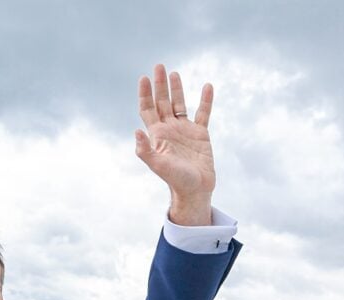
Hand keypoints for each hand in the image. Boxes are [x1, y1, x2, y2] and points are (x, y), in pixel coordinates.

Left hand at [136, 64, 214, 225]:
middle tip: (159, 66)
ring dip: (177, 89)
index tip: (144, 78)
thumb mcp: (159, 166)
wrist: (196, 190)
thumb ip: (146, 150)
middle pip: (162, 102)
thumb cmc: (176, 180)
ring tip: (174, 73)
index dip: (145, 94)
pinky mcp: (200, 134)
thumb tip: (136, 131)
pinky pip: (203, 113)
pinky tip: (207, 86)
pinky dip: (205, 100)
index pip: (148, 109)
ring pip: (179, 104)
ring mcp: (185, 130)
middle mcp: (170, 129)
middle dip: (160, 85)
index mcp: (158, 134)